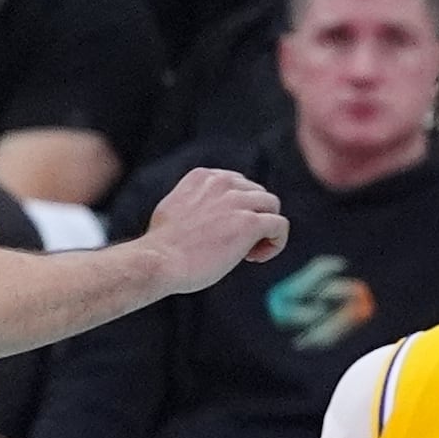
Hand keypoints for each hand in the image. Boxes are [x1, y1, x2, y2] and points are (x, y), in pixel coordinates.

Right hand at [136, 167, 288, 292]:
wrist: (158, 261)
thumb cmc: (162, 246)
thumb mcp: (175, 208)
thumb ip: (197, 201)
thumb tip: (212, 213)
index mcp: (204, 176)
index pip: (238, 184)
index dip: (237, 209)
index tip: (223, 230)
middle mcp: (224, 182)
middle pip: (258, 194)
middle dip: (252, 218)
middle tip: (235, 245)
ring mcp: (238, 201)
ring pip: (272, 206)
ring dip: (265, 229)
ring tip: (247, 252)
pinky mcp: (250, 223)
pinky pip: (280, 226)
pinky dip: (275, 242)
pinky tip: (256, 257)